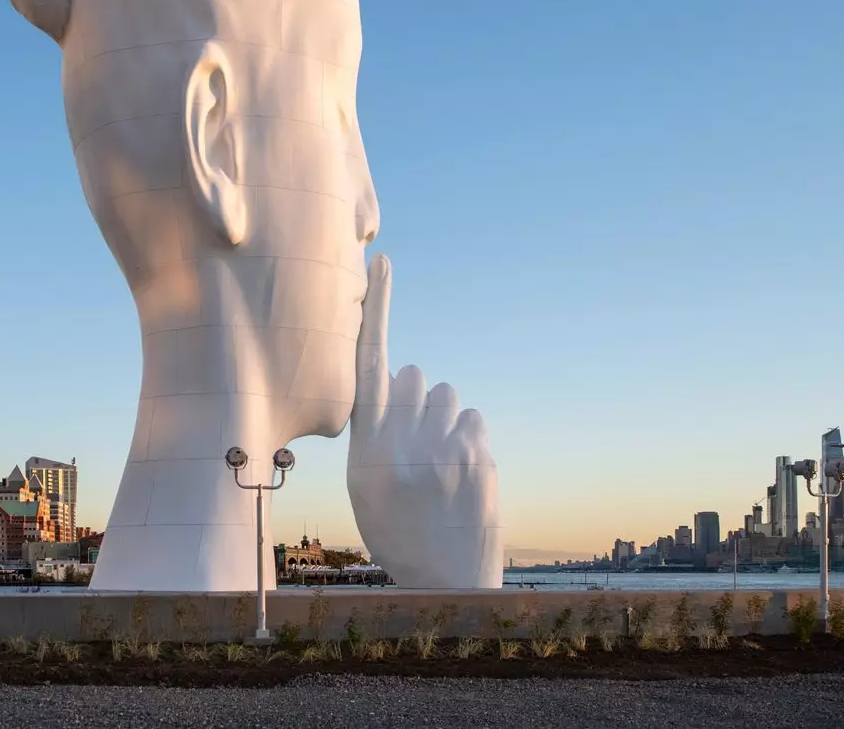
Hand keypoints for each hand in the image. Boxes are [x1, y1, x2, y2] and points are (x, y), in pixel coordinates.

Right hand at [346, 254, 502, 587]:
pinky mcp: (479, 457)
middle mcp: (404, 441)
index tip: (382, 261)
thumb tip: (400, 379)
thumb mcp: (364, 485)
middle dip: (413, 398)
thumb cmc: (396, 530)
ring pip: (446, 395)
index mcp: (365, 447)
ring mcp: (445, 448)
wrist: (445, 582)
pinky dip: (465, 439)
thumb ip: (375, 429)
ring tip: (435, 464)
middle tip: (412, 444)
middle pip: (414, 376)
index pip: (368, 362)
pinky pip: (472, 420)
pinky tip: (458, 475)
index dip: (376, 307)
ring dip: (441, 418)